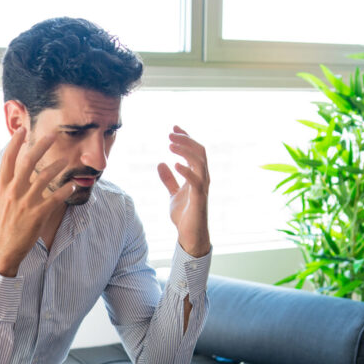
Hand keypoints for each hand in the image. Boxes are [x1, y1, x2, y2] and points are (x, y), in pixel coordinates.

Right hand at [0, 127, 73, 275]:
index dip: (15, 143)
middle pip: (28, 163)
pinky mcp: (38, 215)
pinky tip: (72, 185)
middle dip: (40, 146)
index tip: (22, 130)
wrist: (1, 252)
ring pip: (44, 178)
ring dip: (57, 166)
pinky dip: (65, 191)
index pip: (7, 160)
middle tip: (51, 135)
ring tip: (66, 160)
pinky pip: (55, 199)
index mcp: (1, 189)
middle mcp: (14, 193)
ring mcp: (26, 203)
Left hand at [157, 125, 210, 257]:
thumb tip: (160, 163)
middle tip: (170, 133)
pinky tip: (175, 164)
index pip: (194, 151)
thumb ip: (168, 179)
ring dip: (185, 151)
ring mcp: (202, 187)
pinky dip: (187, 171)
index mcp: (197, 175)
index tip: (173, 128)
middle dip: (186, 140)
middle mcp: (203, 178)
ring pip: (200, 162)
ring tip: (171, 145)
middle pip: (199, 152)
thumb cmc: (184, 215)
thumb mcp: (173, 194)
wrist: (190, 235)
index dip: (186, 138)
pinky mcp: (199, 198)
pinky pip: (196, 181)